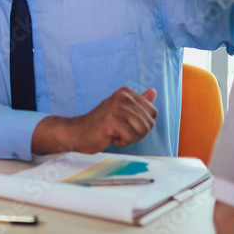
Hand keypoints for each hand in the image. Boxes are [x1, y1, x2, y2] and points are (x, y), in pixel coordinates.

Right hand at [33, 87, 156, 154]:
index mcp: (126, 92)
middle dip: (139, 133)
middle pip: (149, 122)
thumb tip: (154, 91)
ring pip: (142, 130)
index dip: (144, 125)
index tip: (127, 124)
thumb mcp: (123, 111)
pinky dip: (123, 142)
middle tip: (122, 132)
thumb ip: (139, 101)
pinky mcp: (111, 121)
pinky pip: (130, 137)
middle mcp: (122, 96)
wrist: (79, 133)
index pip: (153, 112)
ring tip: (117, 134)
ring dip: (131, 138)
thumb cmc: (103, 124)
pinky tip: (111, 137)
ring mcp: (116, 108)